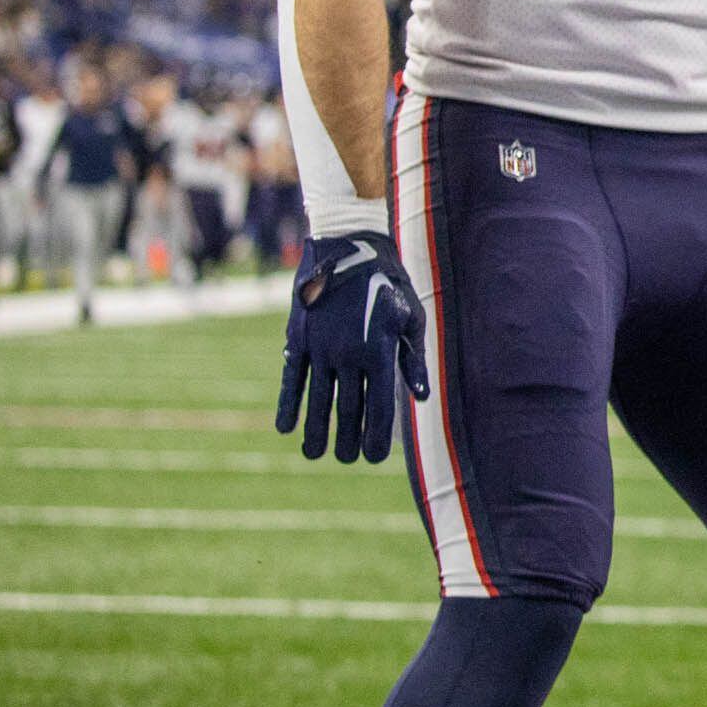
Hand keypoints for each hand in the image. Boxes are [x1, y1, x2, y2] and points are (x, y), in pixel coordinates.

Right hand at [275, 232, 428, 462]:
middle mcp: (349, 353)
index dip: (377, 434)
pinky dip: (288, 405)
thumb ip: (414, 358)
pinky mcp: (298, 338)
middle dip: (347, 438)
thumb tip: (420, 398)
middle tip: (346, 460)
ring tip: (315, 455)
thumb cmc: (388, 283)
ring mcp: (320, 347)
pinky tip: (286, 428)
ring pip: (318, 399)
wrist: (347, 247)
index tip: (374, 458)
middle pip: (347, 408)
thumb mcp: (410, 316)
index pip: (380, 404)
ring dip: (316, 430)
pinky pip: (291, 379)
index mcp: (380, 349)